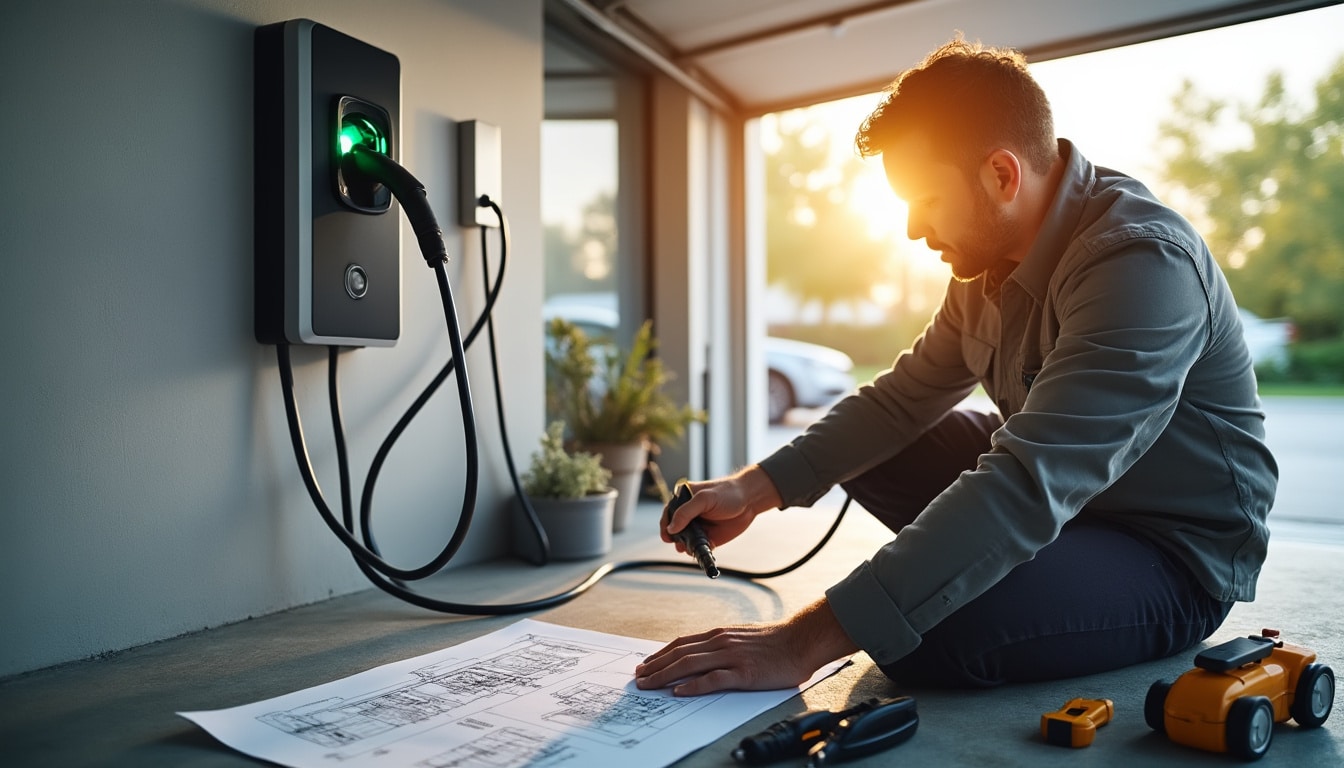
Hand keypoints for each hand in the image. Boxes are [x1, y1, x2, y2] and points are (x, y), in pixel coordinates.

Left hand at [633, 599, 857, 695]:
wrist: (801, 639)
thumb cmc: (775, 641)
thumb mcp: (742, 637)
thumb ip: (723, 644)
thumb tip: (703, 654)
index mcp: (719, 634)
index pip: (682, 643)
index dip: (660, 654)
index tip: (646, 663)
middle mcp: (720, 642)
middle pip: (679, 653)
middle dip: (655, 666)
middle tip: (639, 678)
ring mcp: (731, 656)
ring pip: (689, 664)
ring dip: (665, 675)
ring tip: (649, 684)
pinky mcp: (743, 672)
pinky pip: (713, 679)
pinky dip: (693, 685)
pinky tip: (680, 692)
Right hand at [661, 466, 782, 551]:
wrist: (750, 500)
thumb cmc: (728, 493)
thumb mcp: (705, 499)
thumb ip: (686, 512)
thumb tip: (671, 528)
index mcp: (685, 500)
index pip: (668, 513)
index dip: (665, 525)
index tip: (667, 535)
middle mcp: (690, 515)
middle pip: (675, 530)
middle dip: (675, 538)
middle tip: (679, 543)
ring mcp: (699, 527)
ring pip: (685, 541)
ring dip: (684, 546)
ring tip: (689, 548)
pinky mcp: (709, 538)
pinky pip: (699, 548)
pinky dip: (697, 552)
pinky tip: (700, 552)